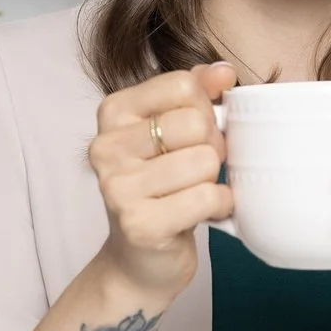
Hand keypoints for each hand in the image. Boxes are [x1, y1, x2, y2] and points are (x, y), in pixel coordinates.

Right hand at [86, 63, 235, 305]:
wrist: (140, 260)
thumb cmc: (163, 186)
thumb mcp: (174, 130)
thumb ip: (196, 92)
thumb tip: (224, 71)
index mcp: (113, 112)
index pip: (183, 85)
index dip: (205, 108)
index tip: (195, 134)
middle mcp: (106, 147)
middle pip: (196, 123)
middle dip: (212, 147)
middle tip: (198, 169)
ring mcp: (118, 187)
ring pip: (205, 161)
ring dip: (214, 180)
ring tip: (195, 192)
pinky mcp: (139, 224)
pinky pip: (207, 197)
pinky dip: (220, 206)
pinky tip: (204, 213)